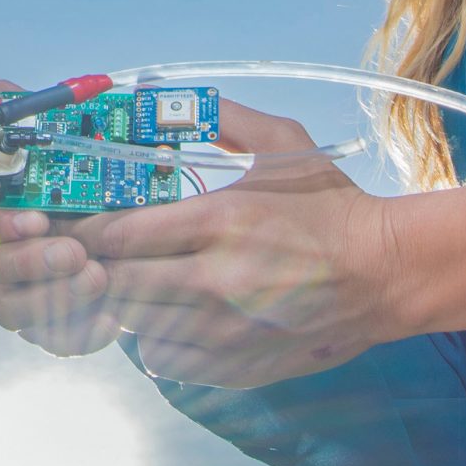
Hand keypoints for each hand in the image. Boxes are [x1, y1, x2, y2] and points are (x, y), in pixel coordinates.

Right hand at [0, 80, 121, 357]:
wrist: (151, 235)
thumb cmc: (104, 183)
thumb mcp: (83, 145)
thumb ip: (40, 120)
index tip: (34, 216)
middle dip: (25, 262)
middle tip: (74, 251)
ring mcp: (20, 293)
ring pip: (7, 310)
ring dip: (50, 298)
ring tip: (100, 277)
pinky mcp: (52, 327)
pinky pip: (51, 340)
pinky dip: (80, 332)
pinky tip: (111, 317)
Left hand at [63, 100, 398, 388]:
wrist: (386, 274)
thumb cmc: (331, 206)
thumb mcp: (282, 143)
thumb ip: (220, 118)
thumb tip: (161, 98)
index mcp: (221, 220)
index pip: (118, 235)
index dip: (86, 232)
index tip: (79, 224)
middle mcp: (216, 282)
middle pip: (115, 284)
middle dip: (97, 269)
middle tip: (99, 254)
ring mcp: (224, 333)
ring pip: (131, 327)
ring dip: (123, 304)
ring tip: (137, 281)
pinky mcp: (233, 367)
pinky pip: (162, 362)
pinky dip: (154, 340)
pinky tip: (170, 315)